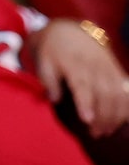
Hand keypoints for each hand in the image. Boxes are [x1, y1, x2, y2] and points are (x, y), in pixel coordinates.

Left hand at [36, 19, 128, 135]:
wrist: (71, 29)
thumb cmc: (54, 48)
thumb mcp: (43, 60)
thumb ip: (48, 79)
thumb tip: (54, 99)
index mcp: (74, 64)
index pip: (82, 85)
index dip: (86, 103)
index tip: (87, 120)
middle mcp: (95, 67)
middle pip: (104, 95)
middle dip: (102, 117)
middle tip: (95, 134)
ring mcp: (108, 70)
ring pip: (118, 95)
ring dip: (115, 116)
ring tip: (106, 131)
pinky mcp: (117, 72)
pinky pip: (126, 91)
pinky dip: (126, 108)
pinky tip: (121, 121)